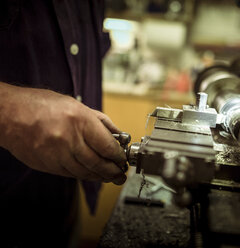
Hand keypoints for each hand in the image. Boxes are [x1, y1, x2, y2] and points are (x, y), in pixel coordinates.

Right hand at [0, 83, 126, 184]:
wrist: (8, 115)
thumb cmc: (41, 105)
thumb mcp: (75, 105)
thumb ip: (99, 121)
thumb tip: (117, 134)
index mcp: (79, 120)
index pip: (107, 145)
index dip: (118, 156)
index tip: (123, 159)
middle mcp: (68, 139)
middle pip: (98, 163)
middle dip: (113, 171)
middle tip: (120, 174)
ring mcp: (56, 154)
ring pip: (85, 172)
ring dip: (100, 176)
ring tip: (110, 177)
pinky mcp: (46, 165)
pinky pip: (70, 174)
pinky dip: (83, 175)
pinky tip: (91, 174)